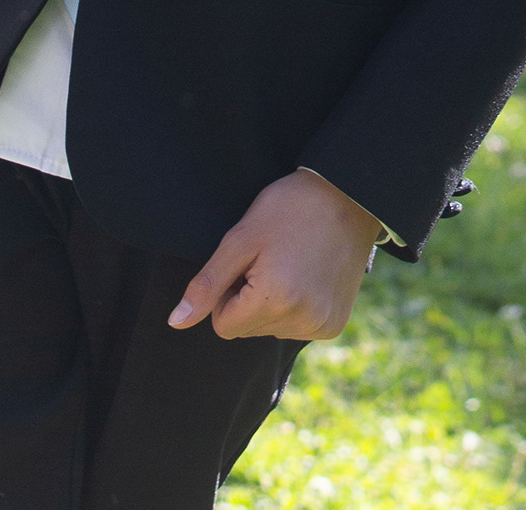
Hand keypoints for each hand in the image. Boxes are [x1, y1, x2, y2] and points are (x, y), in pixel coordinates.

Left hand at [167, 170, 383, 341]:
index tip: (248, 260)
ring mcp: (321, 326)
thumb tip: (176, 322)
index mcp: (274, 301)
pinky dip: (295, 306)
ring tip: (290, 262)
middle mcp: (301, 322)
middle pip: (247, 328)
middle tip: (271, 257)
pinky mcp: (334, 325)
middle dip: (249, 297)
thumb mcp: (241, 239)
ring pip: (270, 329)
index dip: (228, 291)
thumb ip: (207, 284)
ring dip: (272, 302)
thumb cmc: (289, 208)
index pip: (223, 325)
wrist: (349, 195)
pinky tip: (307, 274)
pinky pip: (296, 327)